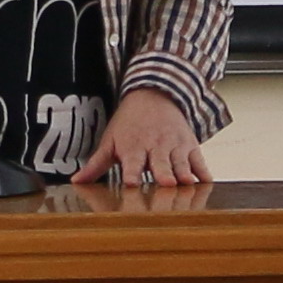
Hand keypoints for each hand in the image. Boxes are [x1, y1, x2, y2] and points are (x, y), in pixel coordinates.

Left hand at [75, 94, 212, 194]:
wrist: (154, 95)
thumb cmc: (130, 122)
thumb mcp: (110, 140)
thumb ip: (96, 164)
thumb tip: (76, 181)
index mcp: (133, 148)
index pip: (132, 164)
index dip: (133, 174)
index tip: (133, 184)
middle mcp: (155, 147)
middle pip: (160, 164)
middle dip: (164, 176)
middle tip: (167, 187)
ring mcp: (175, 146)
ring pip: (181, 164)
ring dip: (184, 177)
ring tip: (187, 188)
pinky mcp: (190, 145)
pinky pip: (199, 161)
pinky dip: (203, 173)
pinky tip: (205, 184)